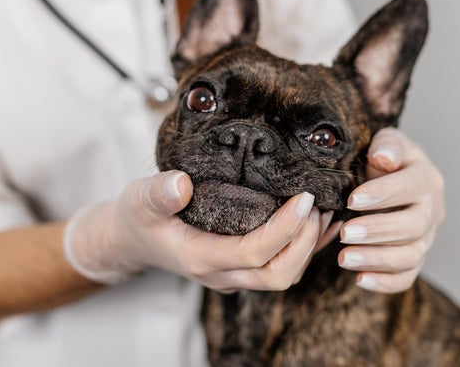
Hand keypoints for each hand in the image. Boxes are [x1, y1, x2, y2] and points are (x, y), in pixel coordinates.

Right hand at [63, 171, 334, 290]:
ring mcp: (232, 275)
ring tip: (324, 209)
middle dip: (305, 243)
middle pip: (277, 275)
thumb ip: (158, 193)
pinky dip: (305, 249)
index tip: (303, 198)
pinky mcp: (240, 267)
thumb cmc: (139, 217)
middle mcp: (221, 274)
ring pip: (283, 275)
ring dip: (308, 247)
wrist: (134, 238)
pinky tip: (322, 224)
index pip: (252, 253)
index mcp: (199, 258)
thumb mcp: (140, 199)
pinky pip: (280, 267)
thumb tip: (180, 184)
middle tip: (316, 205)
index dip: (284, 229)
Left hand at [339, 128, 444, 292]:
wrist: (390, 179)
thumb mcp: (385, 143)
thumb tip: (383, 158)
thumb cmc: (383, 159)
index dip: (383, 195)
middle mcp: (432, 211)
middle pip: (413, 227)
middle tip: (344, 233)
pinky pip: (405, 277)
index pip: (410, 188)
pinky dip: (385, 282)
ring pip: (410, 256)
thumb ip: (386, 146)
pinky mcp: (414, 259)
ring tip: (343, 258)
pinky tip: (359, 279)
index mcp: (426, 179)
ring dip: (376, 260)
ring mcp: (426, 238)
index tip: (352, 200)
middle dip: (377, 231)